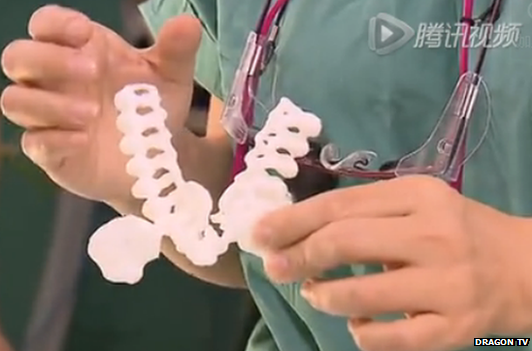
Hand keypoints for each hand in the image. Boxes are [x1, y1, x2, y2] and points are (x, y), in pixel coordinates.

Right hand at [0, 5, 200, 205]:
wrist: (154, 160)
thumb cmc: (151, 109)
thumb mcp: (170, 78)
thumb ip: (175, 51)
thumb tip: (187, 22)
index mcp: (78, 49)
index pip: (45, 23)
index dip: (56, 24)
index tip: (85, 33)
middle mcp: (53, 79)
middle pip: (17, 56)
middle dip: (48, 59)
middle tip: (93, 72)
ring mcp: (46, 116)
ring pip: (15, 100)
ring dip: (49, 104)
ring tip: (92, 113)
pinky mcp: (48, 150)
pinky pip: (33, 142)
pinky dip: (55, 139)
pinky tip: (84, 140)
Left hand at [251, 175, 531, 350]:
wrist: (523, 268)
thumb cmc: (455, 231)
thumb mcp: (414, 206)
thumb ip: (360, 213)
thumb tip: (292, 232)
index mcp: (419, 196)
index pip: (340, 206)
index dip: (292, 220)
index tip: (259, 234)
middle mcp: (435, 235)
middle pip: (346, 243)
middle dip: (298, 256)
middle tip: (275, 267)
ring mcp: (447, 284)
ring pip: (361, 295)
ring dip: (324, 296)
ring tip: (315, 293)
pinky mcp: (454, 328)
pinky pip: (389, 338)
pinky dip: (360, 333)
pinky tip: (357, 323)